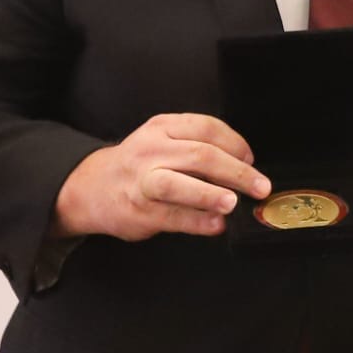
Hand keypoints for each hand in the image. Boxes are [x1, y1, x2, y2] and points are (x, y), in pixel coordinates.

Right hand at [51, 113, 270, 241]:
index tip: (251, 159)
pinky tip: (216, 225)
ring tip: (232, 203)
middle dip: (236, 172)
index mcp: (162, 127)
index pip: (206, 128)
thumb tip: (243, 165)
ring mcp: (142, 181)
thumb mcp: (163, 141)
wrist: (92, 187)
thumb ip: (197, 147)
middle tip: (260, 186)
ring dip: (209, 194)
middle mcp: (151, 150)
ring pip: (177, 184)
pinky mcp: (139, 211)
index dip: (235, 143)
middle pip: (199, 155)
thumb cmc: (140, 164)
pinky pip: (172, 217)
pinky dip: (197, 222)